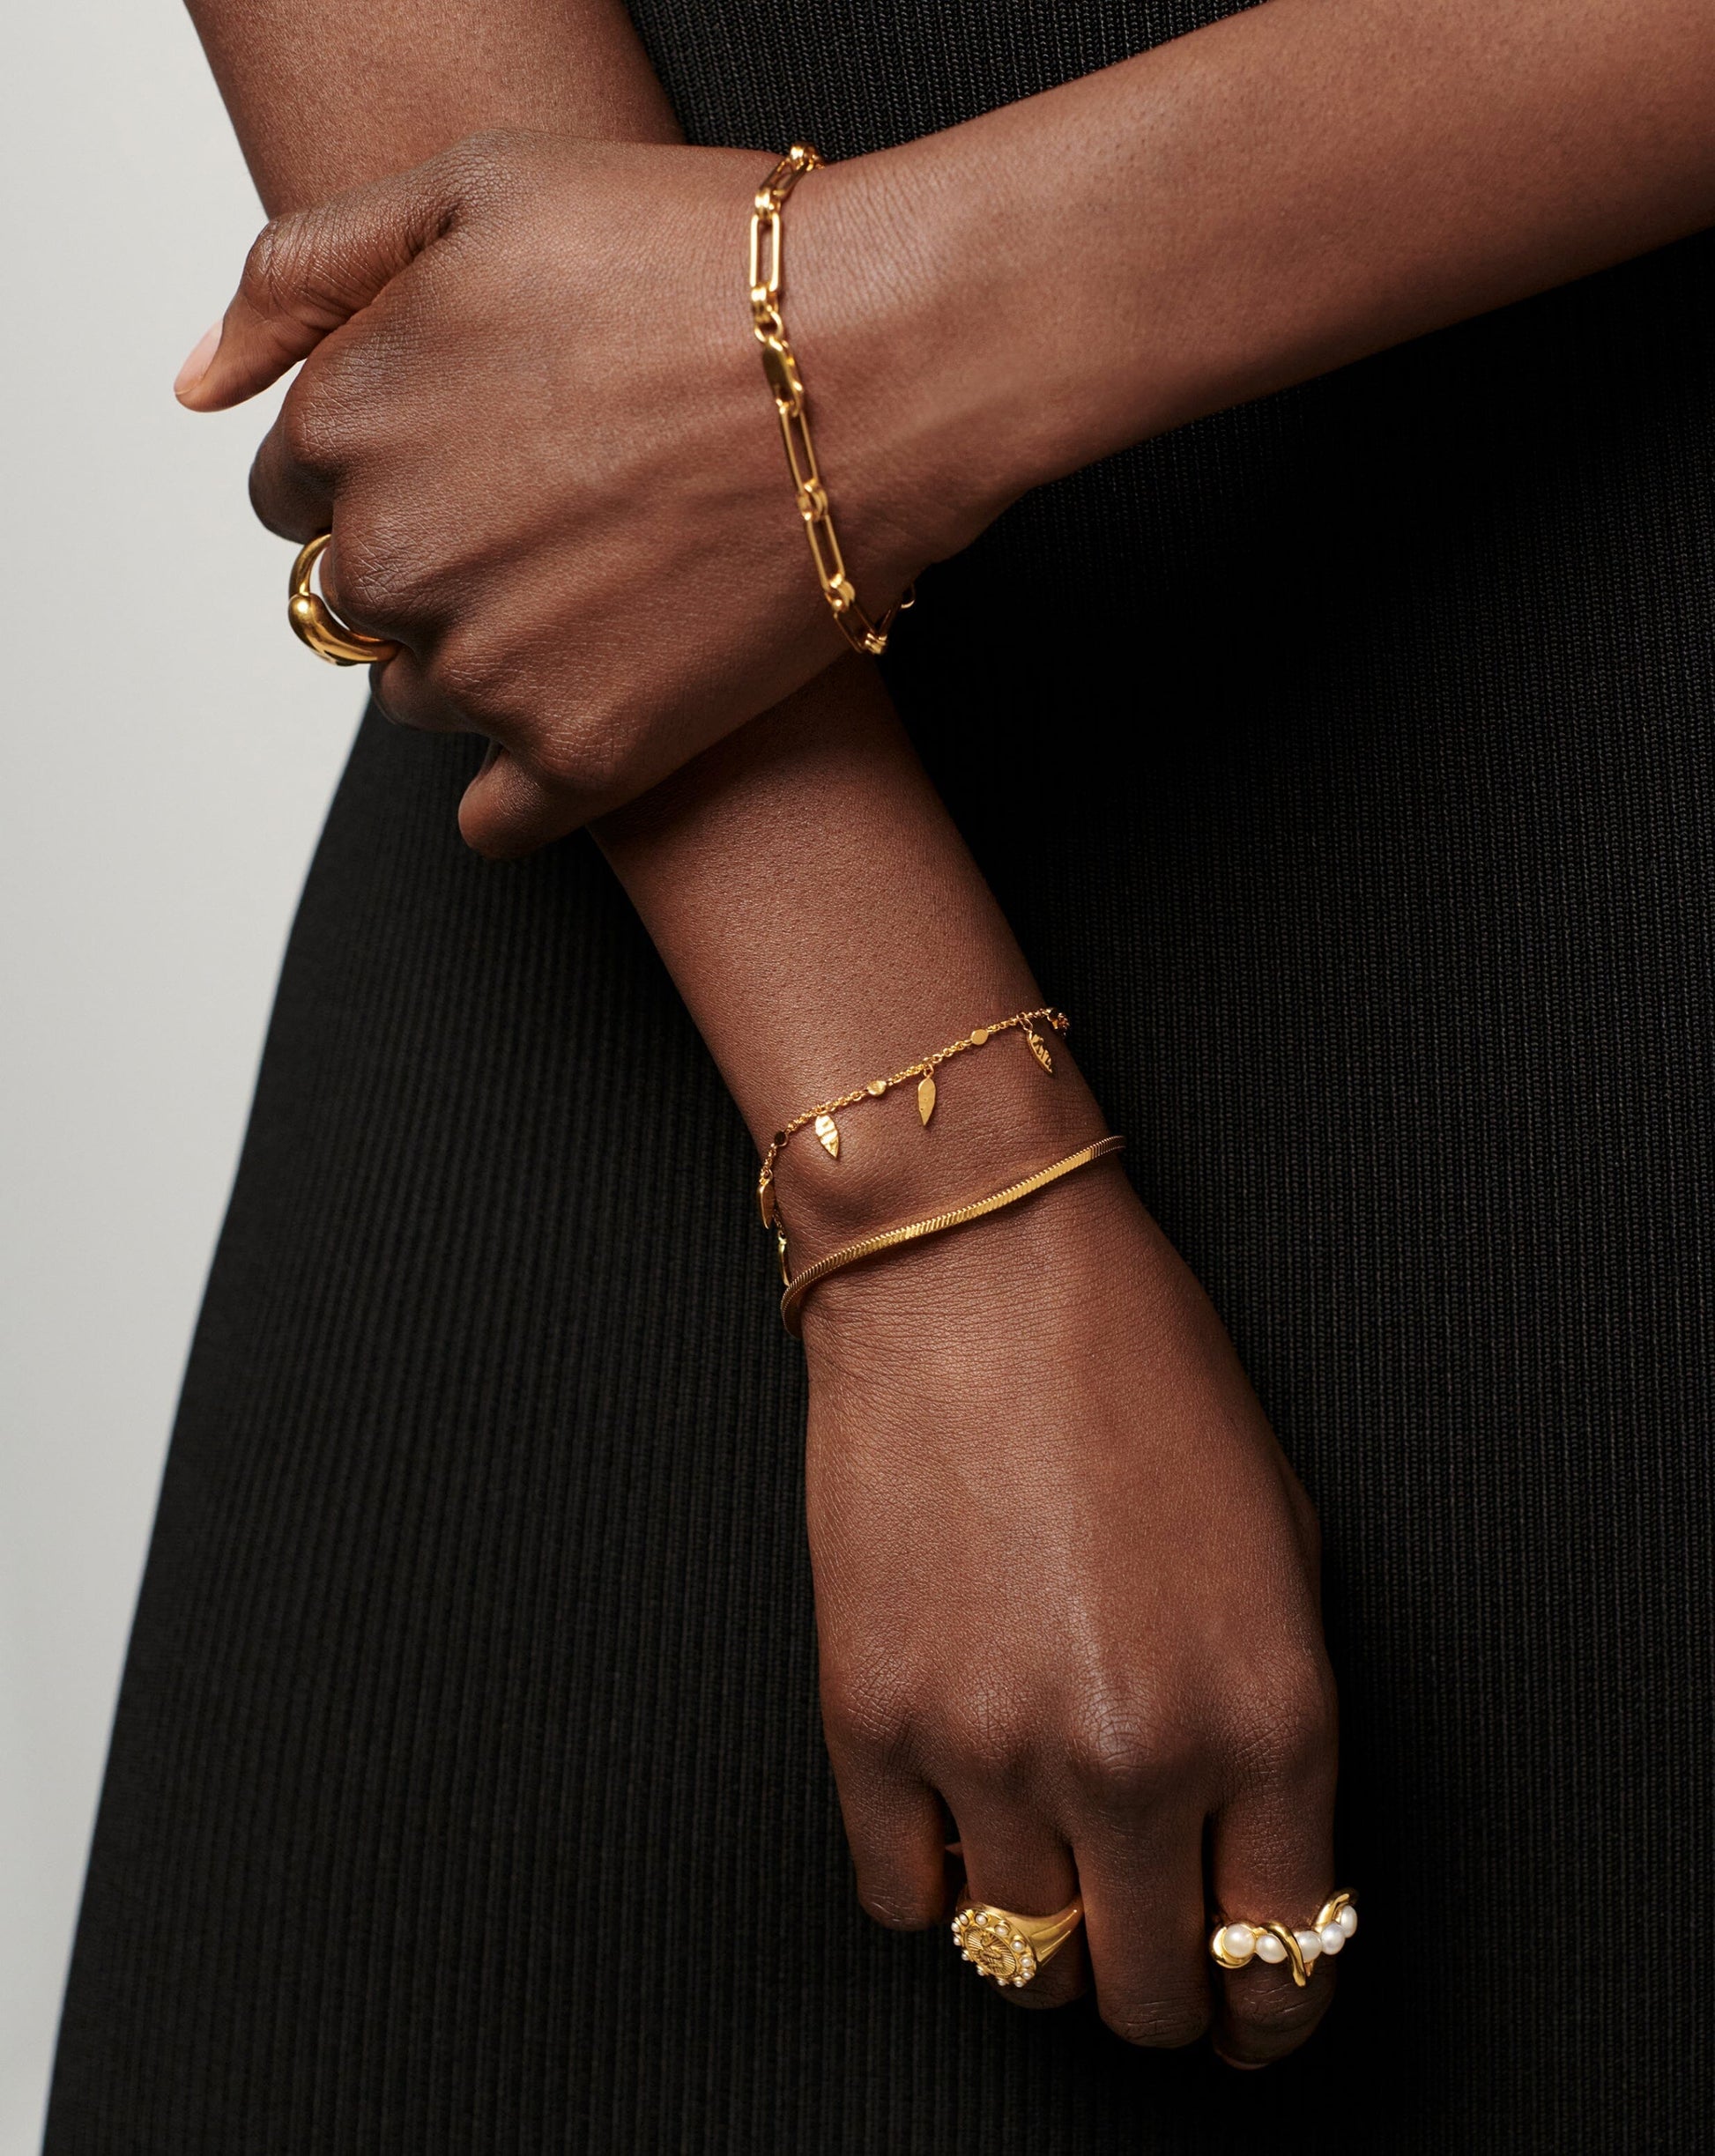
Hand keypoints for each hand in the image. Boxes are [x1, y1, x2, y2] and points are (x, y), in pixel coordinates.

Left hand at [177, 131, 987, 854]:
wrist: (882, 366)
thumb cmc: (704, 265)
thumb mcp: (480, 189)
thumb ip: (305, 274)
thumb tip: (198, 387)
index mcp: (347, 421)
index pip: (297, 493)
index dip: (391, 467)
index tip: (487, 454)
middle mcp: (391, 559)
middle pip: (360, 604)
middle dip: (437, 565)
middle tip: (563, 519)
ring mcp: (484, 670)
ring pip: (424, 702)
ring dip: (487, 664)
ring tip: (607, 595)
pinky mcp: (580, 758)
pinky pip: (494, 822)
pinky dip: (530, 782)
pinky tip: (597, 712)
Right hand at [800, 1163, 1338, 2065]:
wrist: (974, 1266)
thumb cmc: (1137, 1369)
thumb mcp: (1279, 1543)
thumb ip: (1271, 1724)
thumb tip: (1243, 1854)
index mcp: (1268, 1716)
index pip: (1284, 1957)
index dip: (1270, 2004)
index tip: (1252, 2003)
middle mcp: (1135, 1759)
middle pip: (1150, 1994)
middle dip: (1161, 1982)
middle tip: (1148, 1936)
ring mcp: (990, 1748)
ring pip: (1024, 1961)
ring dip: (1046, 1930)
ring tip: (1045, 1848)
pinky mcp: (868, 1718)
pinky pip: (901, 1897)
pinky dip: (935, 1878)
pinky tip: (956, 1806)